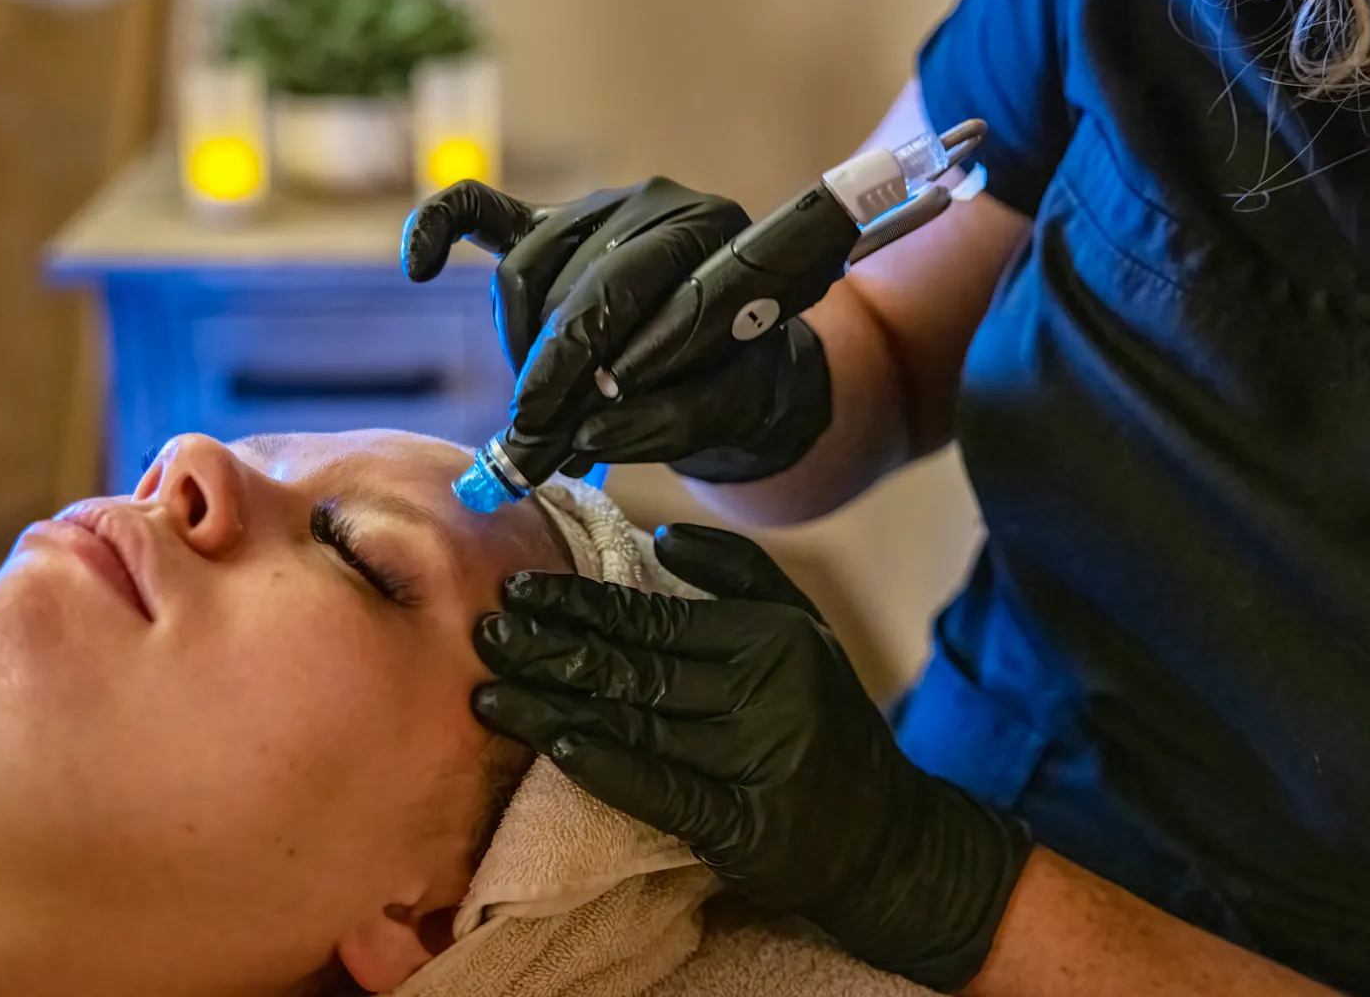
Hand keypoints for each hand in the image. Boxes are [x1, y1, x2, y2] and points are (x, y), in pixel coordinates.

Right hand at [402, 180, 831, 482]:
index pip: (634, 290)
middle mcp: (656, 203)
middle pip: (575, 282)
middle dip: (550, 371)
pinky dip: (438, 229)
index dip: (594, 363)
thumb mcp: (735, 409)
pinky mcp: (550, 222)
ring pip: (526, 272)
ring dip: (523, 347)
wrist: (740, 351)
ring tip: (542, 407)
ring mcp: (597, 206)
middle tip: (534, 440)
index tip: (568, 430)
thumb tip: (588, 437)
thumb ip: (675, 421)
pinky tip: (417, 268)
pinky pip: (479, 211)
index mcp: (715, 234)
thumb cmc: (740, 376)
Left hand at [470, 524, 1032, 990]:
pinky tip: (554, 746)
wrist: (884, 834)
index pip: (654, 617)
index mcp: (770, 637)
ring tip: (488, 688)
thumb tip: (660, 535)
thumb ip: (738, 574)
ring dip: (552, 706)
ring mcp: (754, 760)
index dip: (581, 603)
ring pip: (634, 723)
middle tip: (485, 630)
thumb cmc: (825, 720)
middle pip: (635, 667)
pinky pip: (660, 789)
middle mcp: (764, 693)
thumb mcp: (802, 629)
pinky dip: (605, 765)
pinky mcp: (742, 824)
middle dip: (551, 648)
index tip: (519, 589)